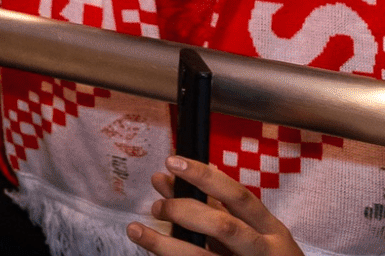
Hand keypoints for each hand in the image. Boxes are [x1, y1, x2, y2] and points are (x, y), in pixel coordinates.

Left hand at [127, 155, 301, 255]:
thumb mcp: (253, 231)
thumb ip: (214, 207)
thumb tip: (167, 178)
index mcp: (271, 229)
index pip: (238, 196)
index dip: (204, 176)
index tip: (171, 162)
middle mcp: (264, 250)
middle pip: (223, 226)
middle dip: (184, 211)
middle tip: (158, 205)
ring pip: (202, 256)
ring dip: (164, 244)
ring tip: (136, 230)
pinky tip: (153, 255)